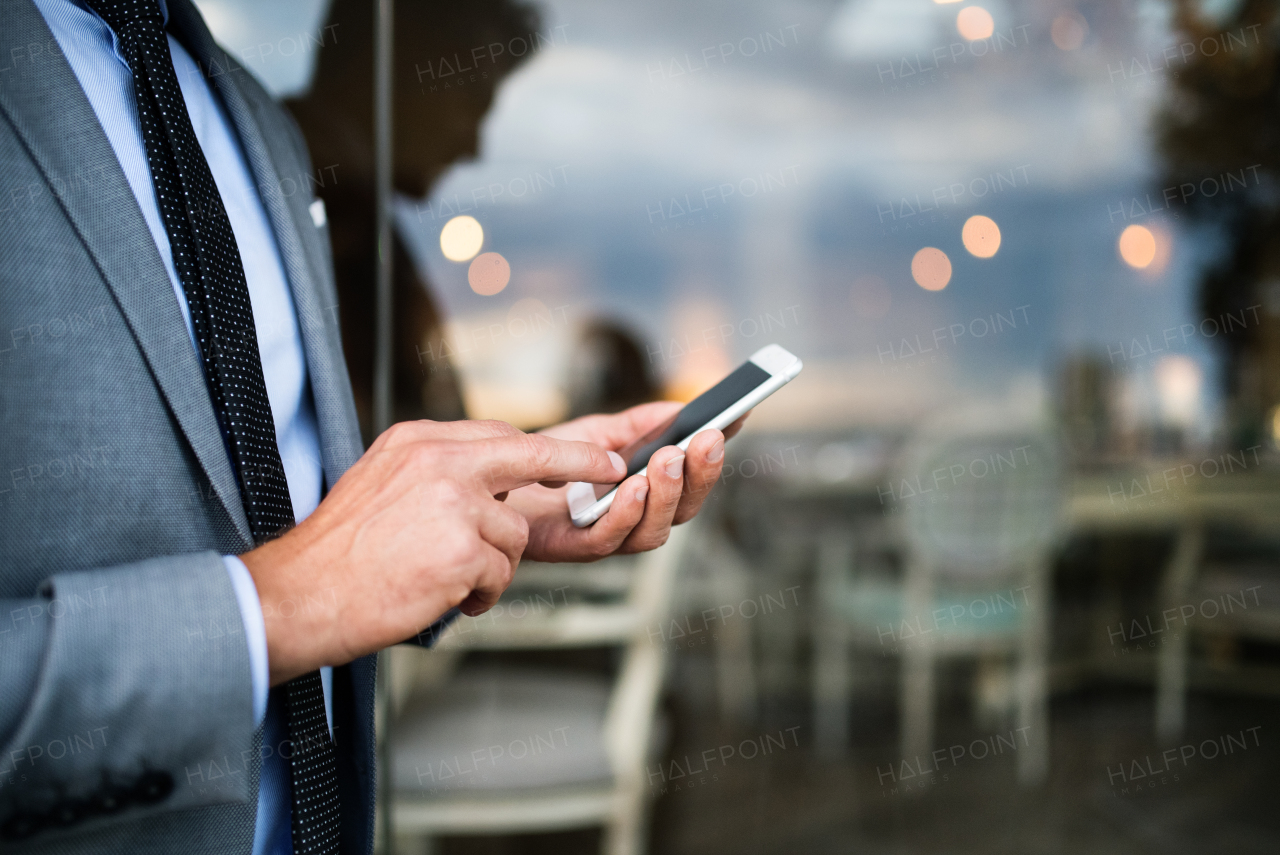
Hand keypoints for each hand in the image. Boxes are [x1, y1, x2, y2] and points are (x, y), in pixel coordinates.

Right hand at [239, 420, 625, 684]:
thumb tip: (487, 481)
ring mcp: (454, 503)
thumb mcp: (380, 484)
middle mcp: (439, 462)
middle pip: (531, 455)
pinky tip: (443, 595)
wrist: (300, 595)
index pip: (501, 435)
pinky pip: (500, 573)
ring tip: (446, 579)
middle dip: (580, 463)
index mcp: (418, 442)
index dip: (549, 450)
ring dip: (493, 566)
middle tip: (612, 472)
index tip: (587, 453)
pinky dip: (480, 593)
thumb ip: (434, 474)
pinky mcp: (462, 548)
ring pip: (514, 534)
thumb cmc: (338, 554)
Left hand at [505, 401, 747, 562]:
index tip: (735, 417)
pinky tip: (631, 487)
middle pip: (685, 507)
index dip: (716, 452)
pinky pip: (609, 540)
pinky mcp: (575, 548)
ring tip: (669, 457)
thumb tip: (681, 408)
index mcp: (649, 491)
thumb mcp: (596, 433)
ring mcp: (610, 536)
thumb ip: (638, 424)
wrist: (492, 485)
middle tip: (707, 438)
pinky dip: (625, 514)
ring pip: (655, 528)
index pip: (694, 477)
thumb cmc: (546, 464)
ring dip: (666, 493)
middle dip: (700, 473)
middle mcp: (637, 518)